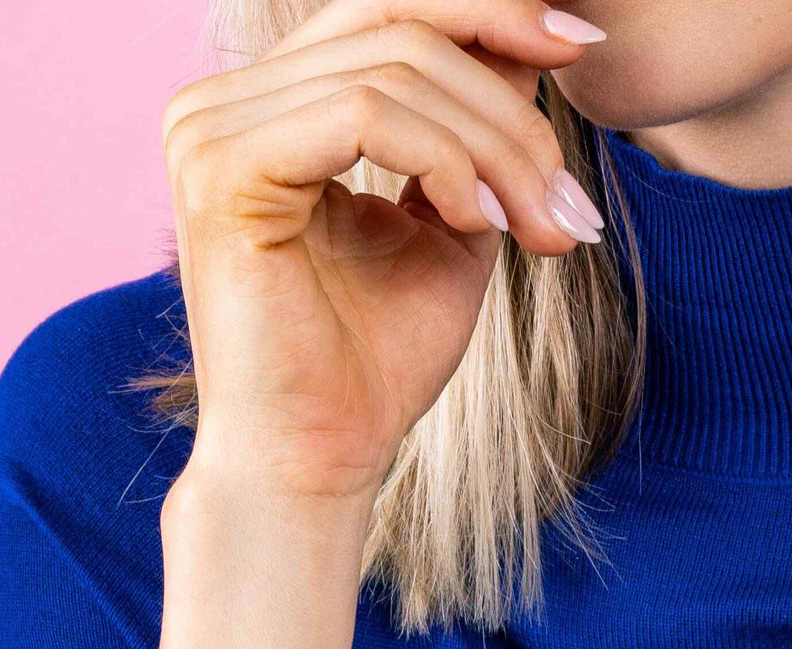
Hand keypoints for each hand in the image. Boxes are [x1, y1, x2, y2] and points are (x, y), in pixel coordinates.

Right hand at [163, 0, 603, 502]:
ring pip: (394, 69)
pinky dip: (447, 162)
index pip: (386, 13)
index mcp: (269, 113)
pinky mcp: (224, 169)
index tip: (580, 49)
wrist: (318, 461)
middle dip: (510, 107)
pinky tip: (480, 226)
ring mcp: (211, 130)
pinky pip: (367, 114)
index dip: (490, 12)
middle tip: (569, 202)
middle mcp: (224, 106)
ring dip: (496, 147)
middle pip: (397, 25)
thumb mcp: (450, 223)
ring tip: (540, 227)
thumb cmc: (374, 364)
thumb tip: (529, 36)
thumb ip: (475, 131)